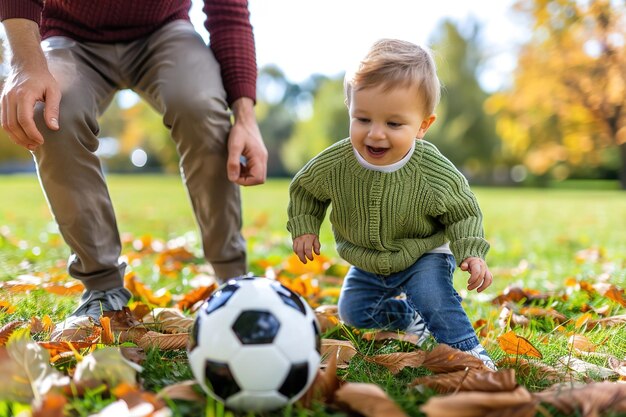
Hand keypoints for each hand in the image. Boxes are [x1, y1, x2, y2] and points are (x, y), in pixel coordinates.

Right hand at [1, 19, 60, 150]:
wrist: (27, 65)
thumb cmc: (44, 79)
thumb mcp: (54, 92)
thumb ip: (53, 110)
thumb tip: (54, 128)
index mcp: (23, 95)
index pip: (24, 120)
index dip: (32, 133)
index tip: (42, 141)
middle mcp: (10, 98)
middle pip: (12, 124)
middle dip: (24, 138)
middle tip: (36, 146)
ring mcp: (4, 100)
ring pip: (5, 124)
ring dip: (16, 137)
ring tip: (30, 145)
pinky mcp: (2, 102)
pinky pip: (3, 120)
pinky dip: (12, 131)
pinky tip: (22, 137)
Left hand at [226, 97, 267, 185]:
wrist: (245, 120)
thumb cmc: (239, 132)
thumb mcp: (234, 147)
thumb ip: (233, 163)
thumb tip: (232, 178)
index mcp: (259, 158)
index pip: (258, 179)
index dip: (245, 181)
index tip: (233, 174)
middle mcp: (263, 159)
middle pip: (259, 179)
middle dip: (246, 179)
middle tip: (234, 171)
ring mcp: (261, 158)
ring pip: (257, 175)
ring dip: (245, 175)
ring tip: (235, 166)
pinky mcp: (258, 157)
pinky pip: (254, 170)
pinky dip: (246, 170)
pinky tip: (239, 163)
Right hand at [293, 234, 320, 263]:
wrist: (303, 224)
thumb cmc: (312, 233)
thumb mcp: (316, 238)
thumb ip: (317, 245)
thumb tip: (318, 254)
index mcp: (308, 238)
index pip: (307, 249)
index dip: (309, 255)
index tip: (312, 259)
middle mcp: (302, 239)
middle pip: (300, 251)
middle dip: (302, 258)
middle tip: (305, 262)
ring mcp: (297, 239)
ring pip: (296, 250)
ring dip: (299, 256)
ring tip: (303, 259)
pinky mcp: (294, 240)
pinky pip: (294, 248)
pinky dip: (296, 252)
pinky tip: (300, 254)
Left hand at [460, 257, 492, 292]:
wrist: (475, 259)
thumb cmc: (468, 262)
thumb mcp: (464, 262)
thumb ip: (464, 265)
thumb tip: (463, 267)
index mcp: (477, 263)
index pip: (477, 272)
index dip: (473, 279)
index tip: (468, 282)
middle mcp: (483, 266)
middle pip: (481, 277)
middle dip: (475, 284)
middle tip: (468, 288)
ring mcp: (487, 270)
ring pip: (488, 279)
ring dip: (483, 286)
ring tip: (477, 291)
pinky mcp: (489, 273)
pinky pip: (490, 280)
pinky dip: (486, 285)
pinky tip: (480, 289)